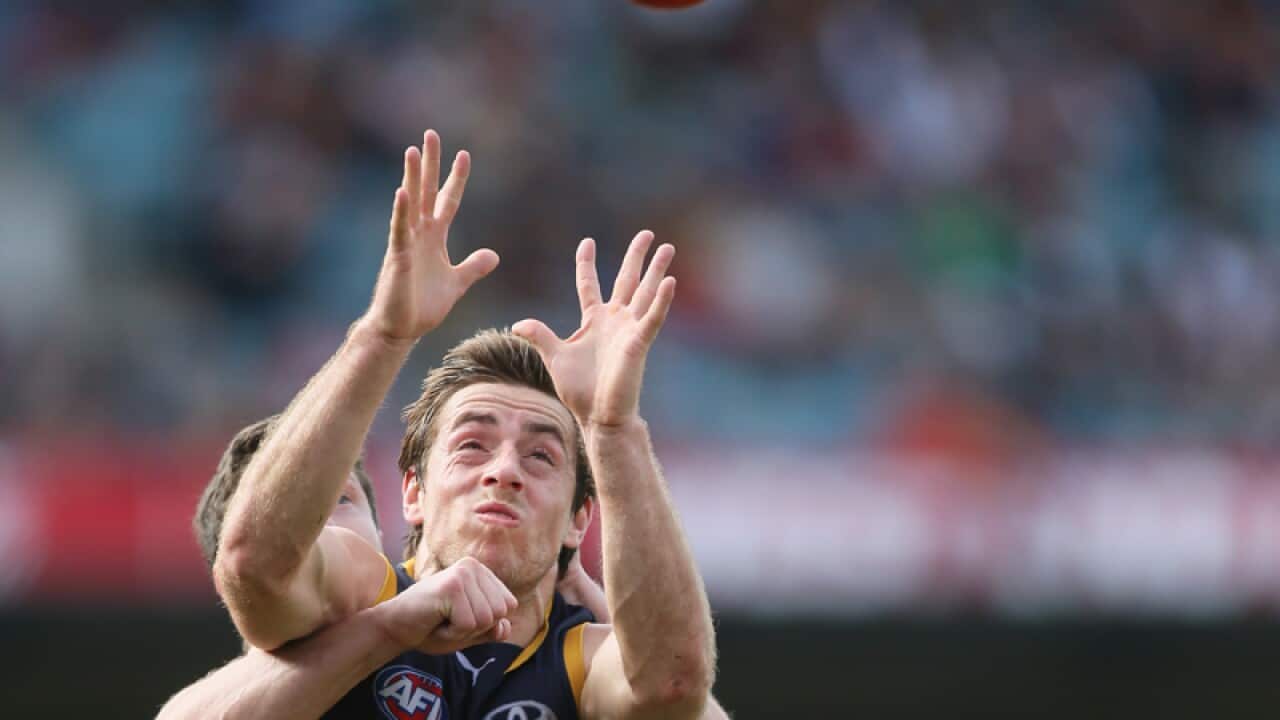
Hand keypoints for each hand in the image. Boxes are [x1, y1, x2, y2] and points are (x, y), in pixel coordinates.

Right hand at [364, 130, 498, 342]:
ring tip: (413, 151)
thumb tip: (494, 255)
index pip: (447, 201)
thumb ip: (473, 267)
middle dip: (431, 164)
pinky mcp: (397, 258)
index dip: (456, 179)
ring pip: (410, 204)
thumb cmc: (422, 306)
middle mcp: (420, 235)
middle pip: (427, 192)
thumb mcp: (457, 283)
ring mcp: (407, 244)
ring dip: (412, 178)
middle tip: (432, 134)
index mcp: (434, 238)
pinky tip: (402, 192)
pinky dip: (401, 212)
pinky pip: (399, 231)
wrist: (401, 329)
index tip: (464, 155)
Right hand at [380, 557, 517, 654]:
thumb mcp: (469, 631)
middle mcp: (473, 566)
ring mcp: (463, 573)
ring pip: (486, 620)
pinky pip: (468, 624)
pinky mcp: (452, 586)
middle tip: (448, 620)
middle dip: (475, 628)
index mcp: (481, 572)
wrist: (394, 627)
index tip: (459, 618)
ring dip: (462, 631)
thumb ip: (492, 629)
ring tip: (441, 619)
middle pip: (500, 613)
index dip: (486, 623)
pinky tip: (435, 621)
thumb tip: (505, 626)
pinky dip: (452, 632)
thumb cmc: (431, 628)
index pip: (509, 606)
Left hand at [512, 232, 675, 428]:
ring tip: (667, 247)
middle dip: (636, 256)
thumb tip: (519, 324)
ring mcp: (629, 330)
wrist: (599, 416)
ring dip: (656, 270)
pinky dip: (661, 300)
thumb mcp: (555, 357)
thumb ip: (540, 336)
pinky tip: (670, 281)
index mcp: (594, 321)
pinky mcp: (639, 343)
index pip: (589, 284)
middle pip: (627, 280)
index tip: (587, 242)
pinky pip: (652, 318)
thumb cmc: (580, 390)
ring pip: (645, 292)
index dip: (587, 263)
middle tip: (646, 233)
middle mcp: (615, 321)